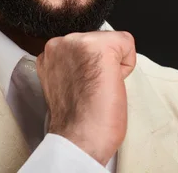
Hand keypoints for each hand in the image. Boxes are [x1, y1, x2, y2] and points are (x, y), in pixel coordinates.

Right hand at [36, 31, 135, 165]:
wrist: (80, 138)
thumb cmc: (76, 119)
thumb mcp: (62, 80)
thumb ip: (69, 64)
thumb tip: (87, 60)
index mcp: (50, 51)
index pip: (83, 45)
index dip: (89, 67)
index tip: (82, 86)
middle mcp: (60, 42)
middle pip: (98, 39)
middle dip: (100, 62)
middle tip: (91, 88)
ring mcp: (78, 42)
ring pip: (112, 41)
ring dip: (113, 63)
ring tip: (99, 86)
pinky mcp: (99, 47)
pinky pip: (127, 43)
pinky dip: (127, 64)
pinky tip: (111, 83)